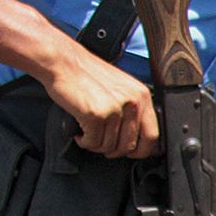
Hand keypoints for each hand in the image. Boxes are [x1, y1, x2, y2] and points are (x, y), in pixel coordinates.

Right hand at [44, 52, 160, 157]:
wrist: (63, 62)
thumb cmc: (86, 74)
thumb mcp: (120, 88)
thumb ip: (131, 109)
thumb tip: (136, 136)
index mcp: (142, 95)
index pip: (152, 136)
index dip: (141, 150)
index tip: (131, 153)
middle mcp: (132, 103)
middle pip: (130, 146)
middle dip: (114, 150)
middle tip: (102, 142)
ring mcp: (115, 109)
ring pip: (109, 147)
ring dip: (96, 144)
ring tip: (88, 131)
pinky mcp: (96, 115)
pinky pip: (93, 143)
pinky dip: (84, 141)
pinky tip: (80, 130)